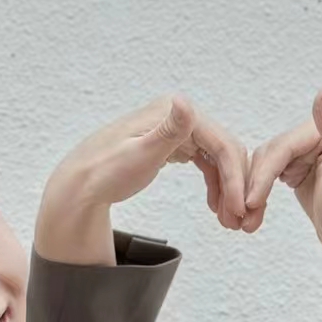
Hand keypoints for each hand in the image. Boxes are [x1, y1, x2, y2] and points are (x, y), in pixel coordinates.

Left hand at [39, 94, 250, 233]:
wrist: (81, 185)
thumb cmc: (105, 172)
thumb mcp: (140, 154)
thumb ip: (168, 130)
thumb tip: (184, 101)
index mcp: (173, 112)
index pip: (220, 144)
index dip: (235, 178)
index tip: (240, 208)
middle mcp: (178, 115)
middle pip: (223, 150)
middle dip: (235, 186)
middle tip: (238, 220)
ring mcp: (175, 130)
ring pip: (216, 158)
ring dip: (226, 188)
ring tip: (229, 219)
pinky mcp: (171, 145)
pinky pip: (203, 162)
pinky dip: (213, 183)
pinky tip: (216, 205)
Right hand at [242, 90, 321, 250]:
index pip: (285, 146)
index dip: (265, 173)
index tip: (251, 200)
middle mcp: (321, 133)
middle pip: (273, 152)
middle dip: (257, 182)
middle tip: (246, 211)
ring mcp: (309, 150)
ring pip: (267, 162)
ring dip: (255, 188)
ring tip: (249, 214)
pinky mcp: (300, 166)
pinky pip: (269, 172)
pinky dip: (260, 189)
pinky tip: (256, 207)